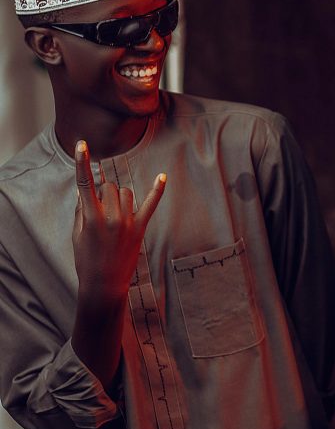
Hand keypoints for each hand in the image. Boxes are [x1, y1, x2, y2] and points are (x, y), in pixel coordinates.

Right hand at [72, 139, 166, 302]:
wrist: (104, 284)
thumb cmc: (86, 259)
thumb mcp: (77, 234)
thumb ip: (81, 209)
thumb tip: (87, 189)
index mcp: (90, 217)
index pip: (84, 183)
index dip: (82, 162)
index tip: (82, 144)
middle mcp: (110, 217)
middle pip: (109, 187)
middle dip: (104, 192)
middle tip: (100, 210)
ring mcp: (127, 222)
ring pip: (125, 192)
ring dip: (119, 197)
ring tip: (114, 216)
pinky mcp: (140, 228)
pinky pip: (150, 204)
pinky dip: (157, 190)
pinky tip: (163, 176)